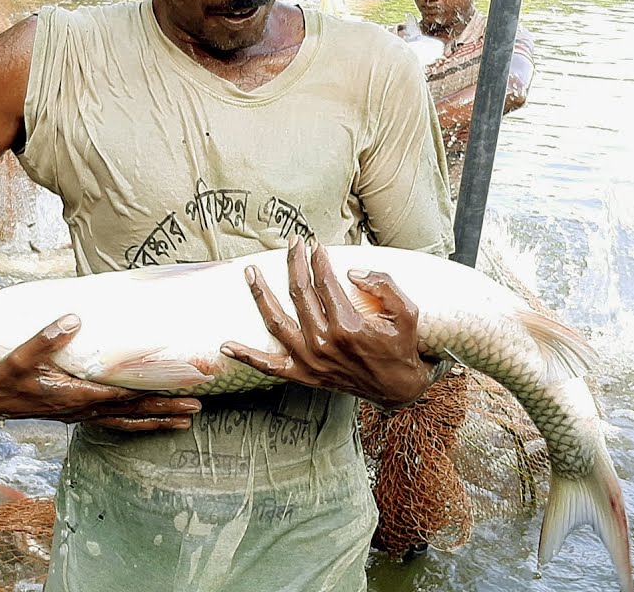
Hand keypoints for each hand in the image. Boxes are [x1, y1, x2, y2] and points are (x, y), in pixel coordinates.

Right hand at [0, 314, 201, 430]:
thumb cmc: (5, 375)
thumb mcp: (21, 355)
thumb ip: (46, 337)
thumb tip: (74, 318)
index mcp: (73, 395)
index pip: (119, 395)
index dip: (147, 392)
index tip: (173, 389)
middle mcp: (82, 409)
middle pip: (132, 411)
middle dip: (165, 410)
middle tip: (195, 408)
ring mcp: (82, 415)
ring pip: (127, 422)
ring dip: (157, 422)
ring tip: (185, 422)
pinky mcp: (79, 413)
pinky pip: (115, 422)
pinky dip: (137, 423)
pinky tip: (152, 422)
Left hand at [220, 239, 436, 409]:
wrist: (397, 388)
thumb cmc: (401, 347)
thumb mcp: (407, 312)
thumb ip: (383, 286)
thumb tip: (352, 271)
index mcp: (348, 326)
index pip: (325, 282)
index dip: (319, 260)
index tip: (315, 245)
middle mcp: (324, 342)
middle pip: (300, 294)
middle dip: (294, 264)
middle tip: (292, 243)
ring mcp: (310, 360)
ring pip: (277, 322)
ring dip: (261, 295)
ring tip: (250, 272)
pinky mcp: (303, 375)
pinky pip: (268, 366)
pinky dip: (246, 356)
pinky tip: (226, 345)